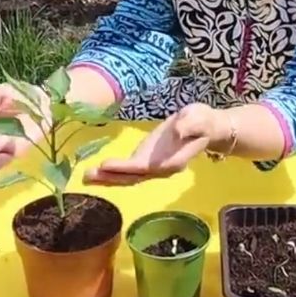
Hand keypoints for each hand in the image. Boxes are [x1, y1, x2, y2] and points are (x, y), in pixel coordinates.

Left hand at [84, 103, 228, 185]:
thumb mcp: (199, 118)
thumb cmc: (204, 122)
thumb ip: (190, 125)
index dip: (126, 167)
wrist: (208, 128)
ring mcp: (153, 167)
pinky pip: (128, 171)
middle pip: (133, 178)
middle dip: (110, 177)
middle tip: (87, 175)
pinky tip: (97, 172)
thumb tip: (178, 130)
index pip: (146, 167)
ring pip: (128, 178)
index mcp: (172, 161)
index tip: (106, 164)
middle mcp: (160, 169)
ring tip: (86, 176)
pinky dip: (112, 173)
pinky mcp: (147, 160)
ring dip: (107, 178)